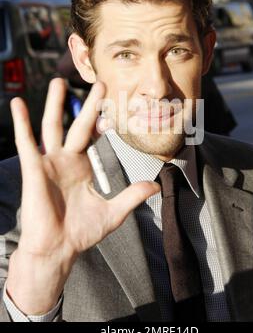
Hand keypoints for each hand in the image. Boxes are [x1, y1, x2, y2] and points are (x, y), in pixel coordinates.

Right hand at [6, 78, 159, 314]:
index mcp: (82, 167)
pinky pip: (26, 142)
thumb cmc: (81, 232)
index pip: (93, 137)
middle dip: (88, 105)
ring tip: (58, 82)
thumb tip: (156, 186)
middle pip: (77, 125)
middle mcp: (65, 160)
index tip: (114, 105)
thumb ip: (132, 196)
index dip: (102, 121)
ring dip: (54, 105)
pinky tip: (17, 104)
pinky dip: (21, 123)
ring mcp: (49, 162)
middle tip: (99, 84)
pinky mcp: (33, 168)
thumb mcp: (113, 212)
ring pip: (51, 126)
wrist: (58, 249)